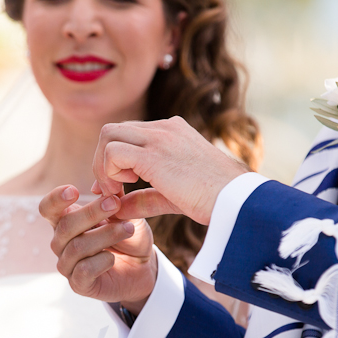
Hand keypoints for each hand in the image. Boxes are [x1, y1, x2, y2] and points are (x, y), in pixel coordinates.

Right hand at [40, 185, 156, 313]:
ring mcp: (68, 265)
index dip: (55, 199)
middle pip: (65, 226)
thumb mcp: (126, 213)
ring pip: (77, 247)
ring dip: (105, 235)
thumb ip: (114, 197)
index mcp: (66, 222)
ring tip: (128, 229)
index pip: (48, 209)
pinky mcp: (79, 285)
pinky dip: (102, 261)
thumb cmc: (129, 236)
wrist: (143, 267)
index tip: (74, 190)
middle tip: (116, 204)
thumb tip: (102, 184)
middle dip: (92, 213)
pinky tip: (113, 258)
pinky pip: (84, 270)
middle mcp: (61, 243)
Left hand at [92, 116, 248, 224]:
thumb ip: (144, 198)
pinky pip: (112, 152)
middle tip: (110, 190)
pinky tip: (123, 190)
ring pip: (108, 135)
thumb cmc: (213, 200)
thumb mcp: (172, 196)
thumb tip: (117, 209)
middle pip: (113, 130)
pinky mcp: (153, 154)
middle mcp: (164, 128)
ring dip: (103, 165)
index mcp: (173, 132)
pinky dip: (108, 172)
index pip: (129, 134)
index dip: (113, 160)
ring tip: (116, 191)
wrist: (235, 200)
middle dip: (103, 160)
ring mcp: (159, 137)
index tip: (112, 188)